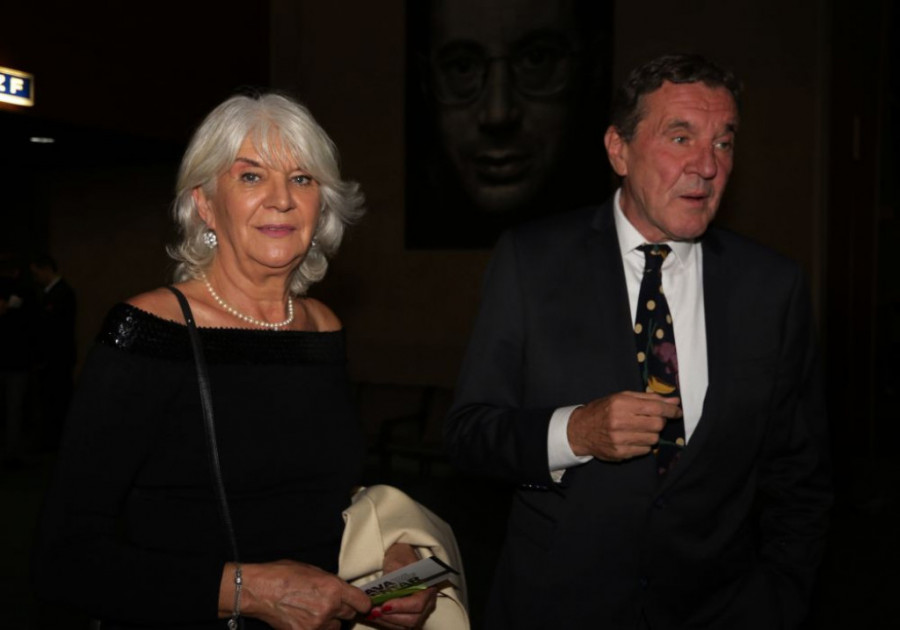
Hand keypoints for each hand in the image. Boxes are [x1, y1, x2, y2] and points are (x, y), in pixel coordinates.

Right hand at [221, 560, 370, 629]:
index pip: (362, 602)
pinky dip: (316, 629)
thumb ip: (331, 583)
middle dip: (343, 611)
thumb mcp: (313, 571)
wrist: (259, 589)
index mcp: (334, 587)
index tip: (359, 604)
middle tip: (332, 606)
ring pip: (335, 628)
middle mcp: (329, 607)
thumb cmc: (283, 574)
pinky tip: (305, 621)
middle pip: (349, 616)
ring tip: (315, 614)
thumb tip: (342, 591)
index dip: (362, 604)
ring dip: (330, 623)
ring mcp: (317, 624)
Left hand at [362, 543, 437, 628]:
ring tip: (371, 613)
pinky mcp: (409, 616)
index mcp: (427, 587)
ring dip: (387, 621)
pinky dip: (386, 622)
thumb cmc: (401, 559)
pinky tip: (374, 615)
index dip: (401, 607)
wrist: (402, 560)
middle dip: (392, 616)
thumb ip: (392, 576)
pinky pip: (399, 625)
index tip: (384, 605)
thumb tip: (385, 591)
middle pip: (413, 618)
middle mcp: (427, 602)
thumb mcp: (397, 562)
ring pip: (406, 625)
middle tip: (374, 610)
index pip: (417, 603)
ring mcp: (419, 611)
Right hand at [567, 391, 681, 461]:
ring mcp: (619, 439)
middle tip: (652, 420)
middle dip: (660, 422)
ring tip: (640, 429)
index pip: (655, 408)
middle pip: (657, 424)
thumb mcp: (622, 398)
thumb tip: (674, 401)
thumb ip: (649, 398)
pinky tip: (633, 439)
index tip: (677, 412)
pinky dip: (643, 445)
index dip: (670, 410)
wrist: (580, 429)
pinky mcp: (619, 453)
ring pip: (653, 439)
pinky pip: (644, 451)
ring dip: (651, 434)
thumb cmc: (603, 410)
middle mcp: (619, 421)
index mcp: (621, 404)